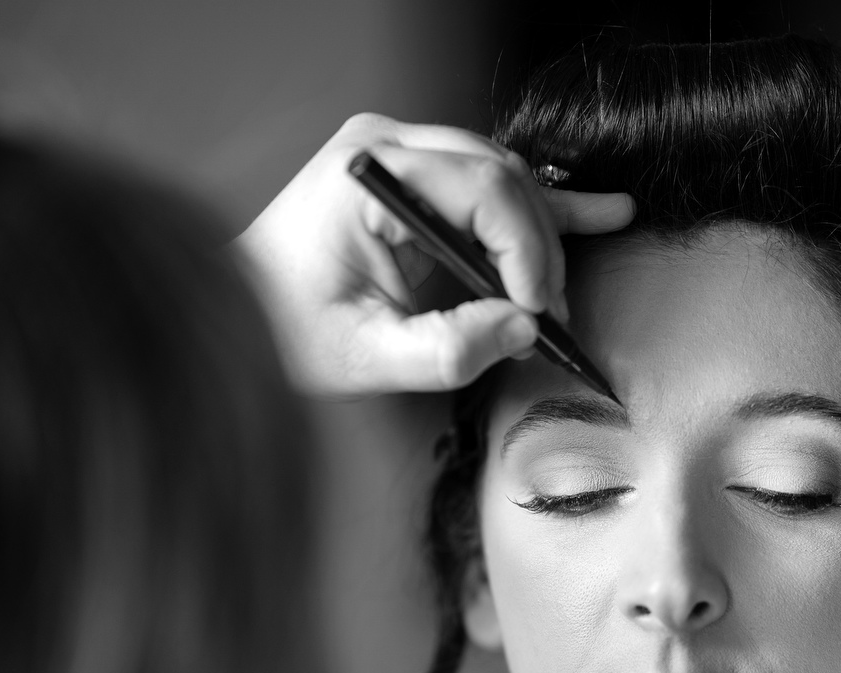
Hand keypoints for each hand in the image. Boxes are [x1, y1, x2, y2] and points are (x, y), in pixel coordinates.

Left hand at [237, 113, 633, 396]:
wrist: (239, 312)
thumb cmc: (283, 329)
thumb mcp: (363, 356)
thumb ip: (446, 350)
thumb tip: (521, 331)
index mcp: (367, 176)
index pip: (481, 191)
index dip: (526, 249)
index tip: (538, 311)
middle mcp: (385, 148)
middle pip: (499, 179)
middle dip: (537, 248)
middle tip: (551, 313)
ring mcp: (399, 154)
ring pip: (502, 179)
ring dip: (543, 230)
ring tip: (586, 260)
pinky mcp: (414, 176)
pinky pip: (487, 185)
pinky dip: (538, 206)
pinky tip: (600, 210)